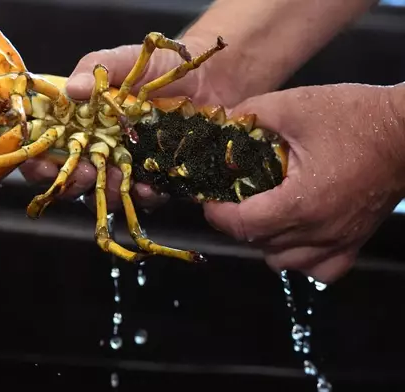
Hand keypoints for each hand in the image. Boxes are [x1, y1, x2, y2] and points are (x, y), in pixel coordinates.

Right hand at [20, 34, 240, 211]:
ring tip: (118, 179)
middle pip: (73, 181)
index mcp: (83, 126)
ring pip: (106, 195)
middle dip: (72, 182)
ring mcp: (128, 169)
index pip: (50, 150)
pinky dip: (145, 195)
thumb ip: (96, 69)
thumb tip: (73, 88)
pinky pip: (145, 197)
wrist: (211, 79)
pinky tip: (150, 186)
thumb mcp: (124, 61)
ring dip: (106, 193)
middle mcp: (100, 152)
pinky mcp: (157, 179)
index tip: (40, 163)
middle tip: (82, 172)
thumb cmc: (158, 70)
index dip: (39, 161)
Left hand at [204, 83, 404, 282]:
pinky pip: (320, 270)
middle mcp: (319, 231)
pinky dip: (302, 259)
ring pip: (285, 262)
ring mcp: (340, 241)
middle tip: (233, 198)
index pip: (243, 226)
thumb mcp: (296, 105)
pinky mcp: (356, 242)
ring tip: (264, 213)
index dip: (217, 214)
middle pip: (258, 244)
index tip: (209, 199)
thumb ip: (253, 114)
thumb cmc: (356, 117)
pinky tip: (298, 235)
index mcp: (300, 202)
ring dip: (266, 242)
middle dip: (237, 223)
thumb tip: (222, 125)